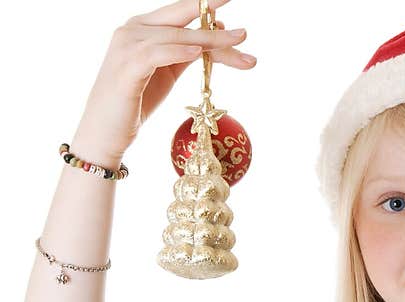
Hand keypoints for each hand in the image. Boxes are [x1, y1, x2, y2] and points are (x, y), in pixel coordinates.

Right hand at [71, 0, 254, 166]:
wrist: (104, 130)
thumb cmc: (136, 102)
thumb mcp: (166, 73)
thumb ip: (185, 53)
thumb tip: (210, 38)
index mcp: (143, 28)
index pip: (180, 14)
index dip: (205, 8)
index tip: (231, 6)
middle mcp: (133, 30)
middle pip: (180, 20)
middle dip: (213, 22)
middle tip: (245, 33)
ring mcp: (128, 46)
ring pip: (175, 37)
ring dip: (209, 40)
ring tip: (237, 43)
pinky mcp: (127, 68)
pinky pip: (156, 54)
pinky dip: (178, 51)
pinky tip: (198, 52)